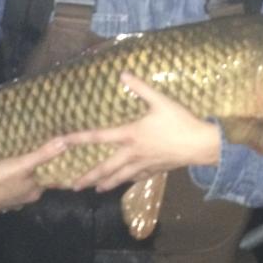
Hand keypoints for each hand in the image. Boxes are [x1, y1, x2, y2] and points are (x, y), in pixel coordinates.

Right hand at [0, 136, 66, 213]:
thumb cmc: (0, 179)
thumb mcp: (24, 164)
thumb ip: (44, 154)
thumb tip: (66, 143)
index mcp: (35, 192)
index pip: (52, 179)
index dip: (57, 168)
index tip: (63, 156)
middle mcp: (25, 198)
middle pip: (37, 181)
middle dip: (40, 170)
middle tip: (45, 152)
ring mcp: (10, 200)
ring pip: (23, 184)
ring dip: (26, 175)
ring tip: (28, 159)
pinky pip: (10, 186)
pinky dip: (13, 179)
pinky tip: (10, 170)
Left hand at [63, 72, 220, 192]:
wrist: (199, 144)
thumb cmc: (179, 121)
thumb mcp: (160, 100)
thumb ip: (141, 87)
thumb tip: (123, 73)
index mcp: (131, 134)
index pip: (100, 136)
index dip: (79, 138)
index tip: (62, 142)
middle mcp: (133, 152)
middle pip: (106, 167)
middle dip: (89, 177)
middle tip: (74, 186)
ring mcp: (144, 164)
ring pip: (121, 177)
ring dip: (106, 183)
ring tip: (96, 189)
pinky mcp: (156, 170)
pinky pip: (138, 178)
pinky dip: (129, 181)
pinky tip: (127, 182)